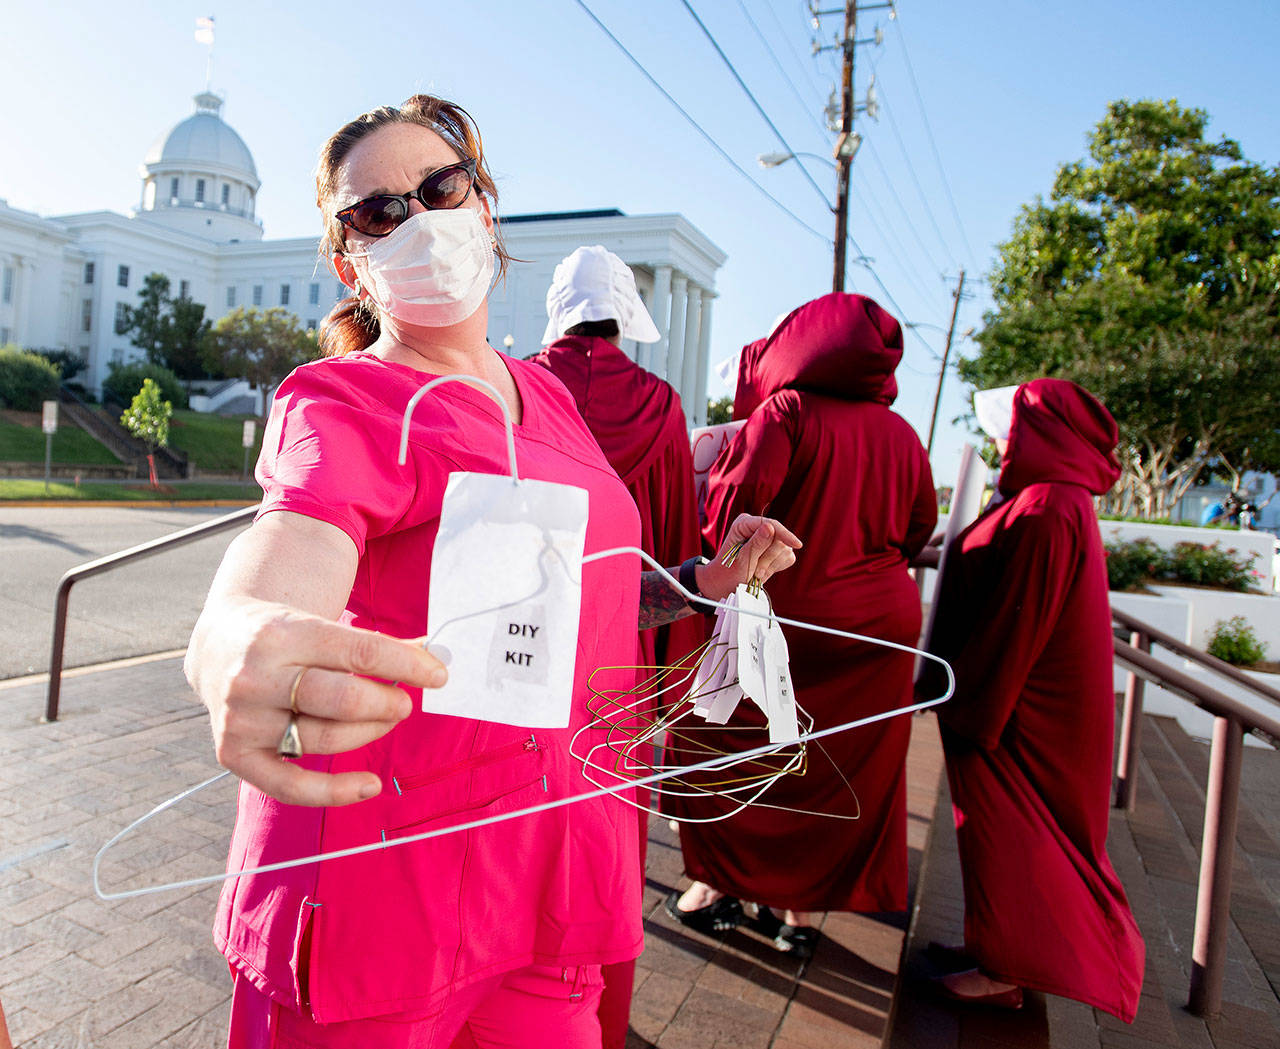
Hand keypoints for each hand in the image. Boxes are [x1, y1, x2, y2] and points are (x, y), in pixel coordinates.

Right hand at [185, 596, 446, 807]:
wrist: (220, 645)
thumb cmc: (287, 637)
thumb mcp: (322, 625)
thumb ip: (375, 646)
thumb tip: (432, 659)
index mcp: (284, 633)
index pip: (361, 651)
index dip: (408, 665)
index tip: (438, 674)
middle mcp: (256, 676)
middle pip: (343, 699)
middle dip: (388, 703)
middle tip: (404, 703)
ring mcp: (242, 718)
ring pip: (325, 738)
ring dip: (370, 732)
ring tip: (385, 719)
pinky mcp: (234, 754)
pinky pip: (291, 785)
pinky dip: (335, 791)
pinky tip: (370, 786)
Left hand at [696, 514, 801, 601]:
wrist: (726, 585)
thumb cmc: (728, 572)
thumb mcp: (741, 560)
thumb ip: (756, 544)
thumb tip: (769, 527)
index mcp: (744, 524)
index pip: (770, 524)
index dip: (784, 534)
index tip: (797, 545)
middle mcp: (757, 528)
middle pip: (779, 538)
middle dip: (769, 558)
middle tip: (755, 571)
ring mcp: (769, 538)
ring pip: (785, 549)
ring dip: (770, 565)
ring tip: (756, 572)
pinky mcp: (777, 550)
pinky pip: (787, 558)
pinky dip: (776, 568)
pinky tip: (763, 571)